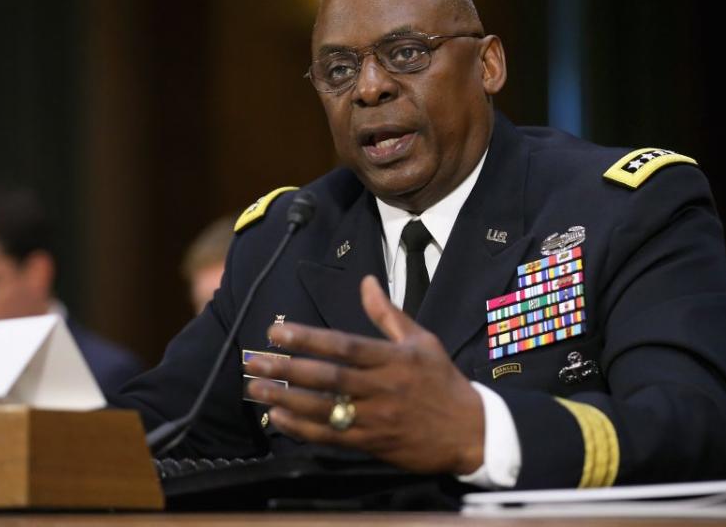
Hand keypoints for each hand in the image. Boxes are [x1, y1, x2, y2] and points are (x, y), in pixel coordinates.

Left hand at [244, 275, 484, 474]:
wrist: (471, 432)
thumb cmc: (442, 381)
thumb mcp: (422, 340)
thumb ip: (387, 314)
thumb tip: (365, 281)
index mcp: (393, 358)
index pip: (344, 345)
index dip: (308, 339)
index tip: (276, 332)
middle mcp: (383, 388)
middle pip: (328, 377)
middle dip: (287, 369)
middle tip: (255, 361)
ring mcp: (377, 418)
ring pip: (325, 408)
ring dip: (287, 399)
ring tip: (256, 388)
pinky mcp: (373, 443)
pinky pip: (332, 436)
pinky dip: (303, 428)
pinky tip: (279, 417)